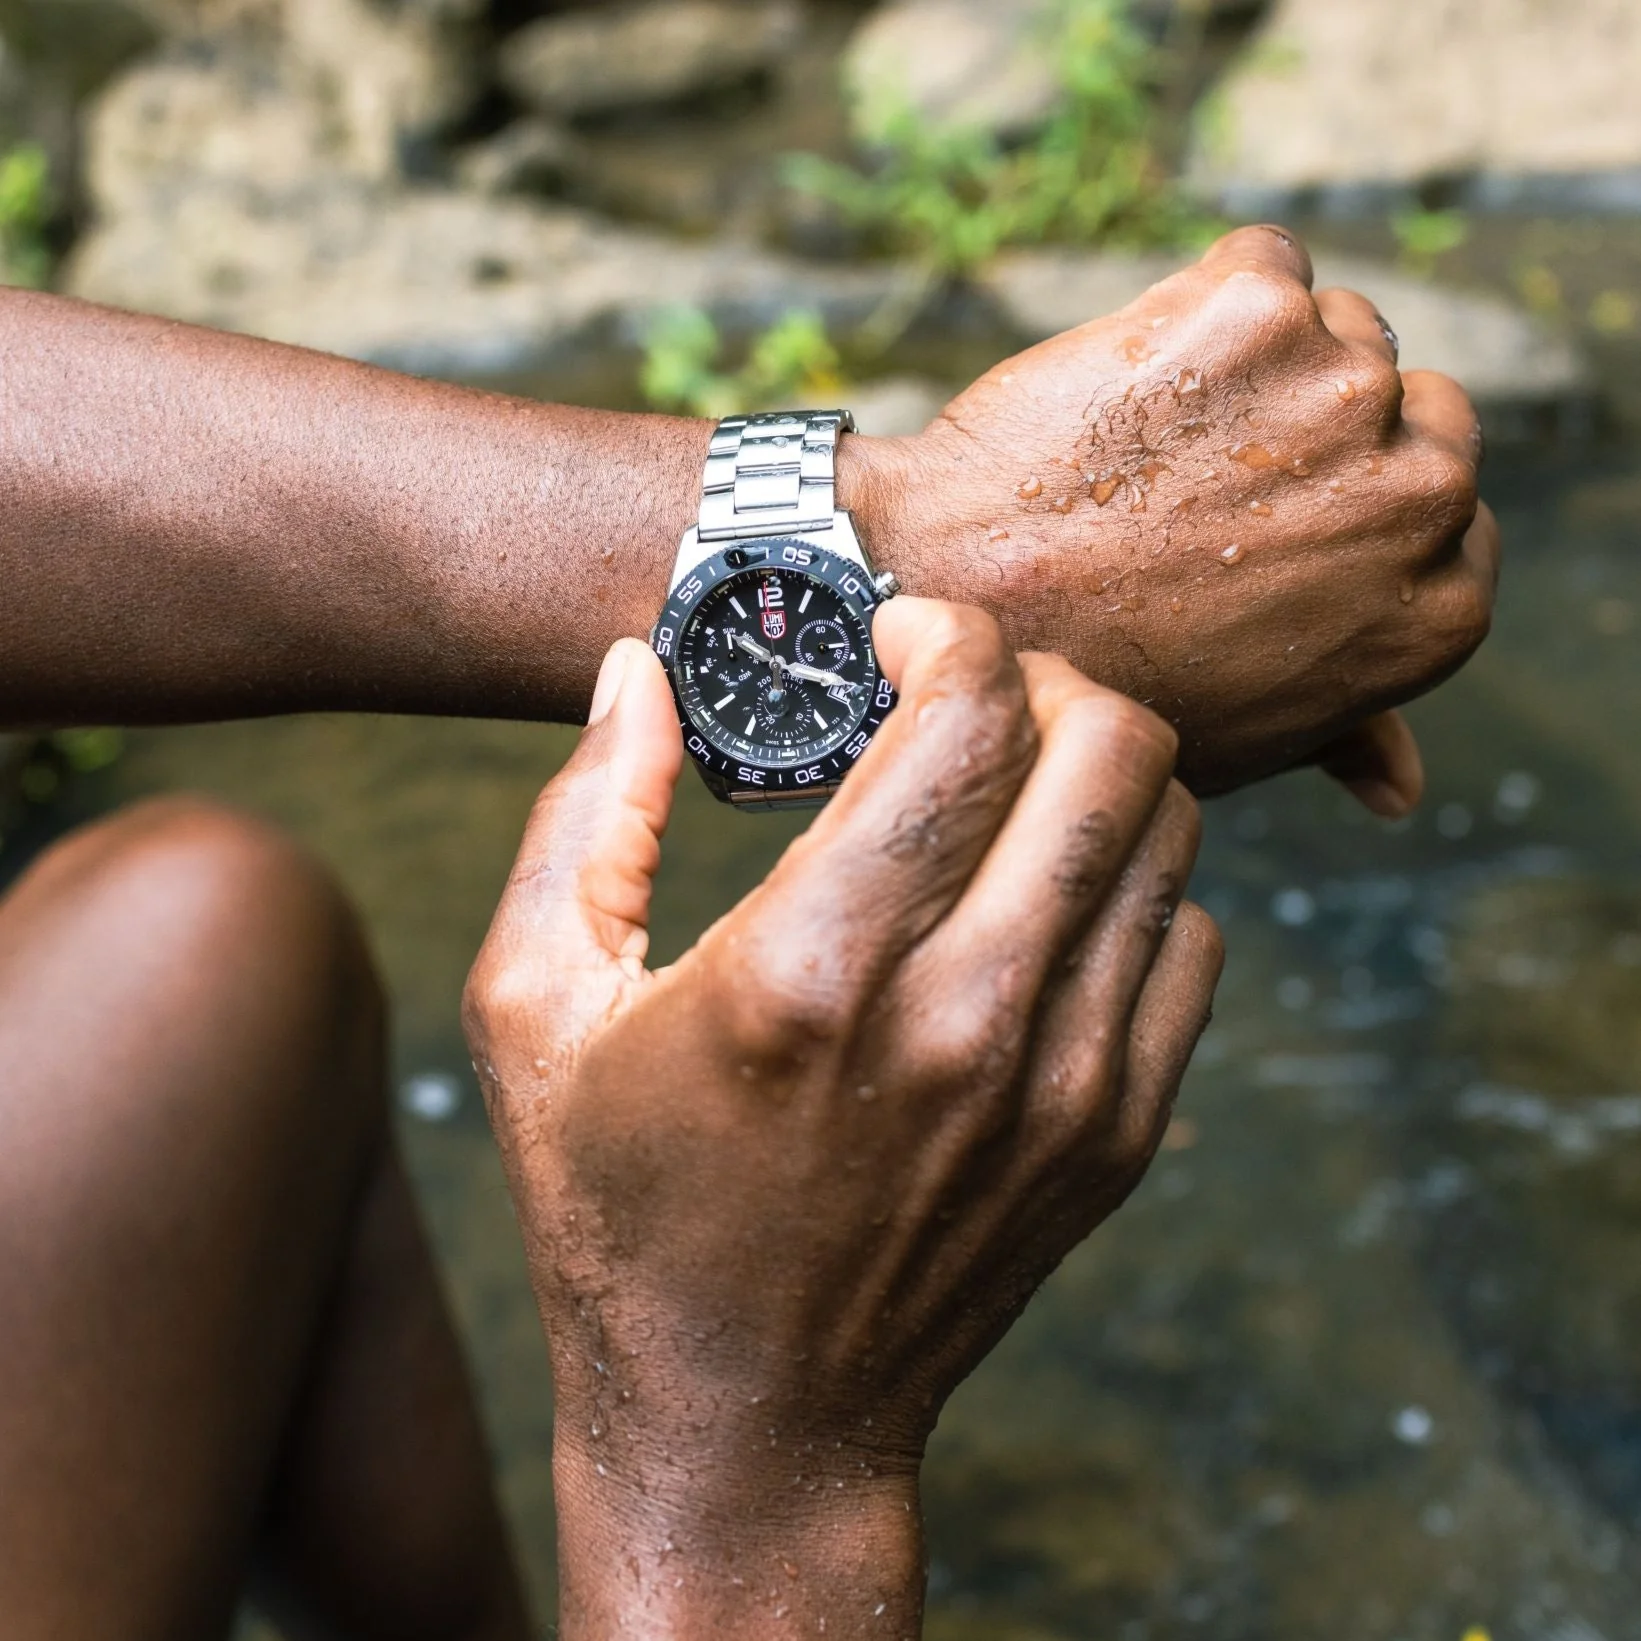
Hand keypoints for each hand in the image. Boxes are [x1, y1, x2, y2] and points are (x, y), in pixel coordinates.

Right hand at [465, 600, 1222, 1638]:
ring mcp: (1062, 1081)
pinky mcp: (1112, 1132)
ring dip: (1095, 773)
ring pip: (1170, 830)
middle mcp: (964, 1015)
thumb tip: (637, 672)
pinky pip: (1190, 939)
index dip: (948, 630)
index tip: (901, 634)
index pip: (965, 717)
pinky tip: (1042, 904)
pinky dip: (1134, 885)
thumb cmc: (620, 1210)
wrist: (751, 1421)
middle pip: (1110, 746)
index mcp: (811, 967)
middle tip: (969, 700)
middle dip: (1045, 678)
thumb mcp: (535, 1009)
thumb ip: (586, 817)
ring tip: (1005, 793)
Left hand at [841, 225, 1499, 815]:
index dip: (1354, 501)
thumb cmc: (1101, 679)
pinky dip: (1197, 302)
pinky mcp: (1256, 308)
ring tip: (1157, 438)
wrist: (963, 597)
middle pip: (1411, 403)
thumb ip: (1344, 733)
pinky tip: (1133, 379)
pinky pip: (1261, 266)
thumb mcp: (1245, 737)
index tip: (1276, 515)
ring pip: (1334, 329)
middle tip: (1208, 473)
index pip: (1449, 506)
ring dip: (1258, 363)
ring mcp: (1344, 391)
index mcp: (1441, 608)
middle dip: (1320, 426)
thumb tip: (1400, 788)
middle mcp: (1421, 496)